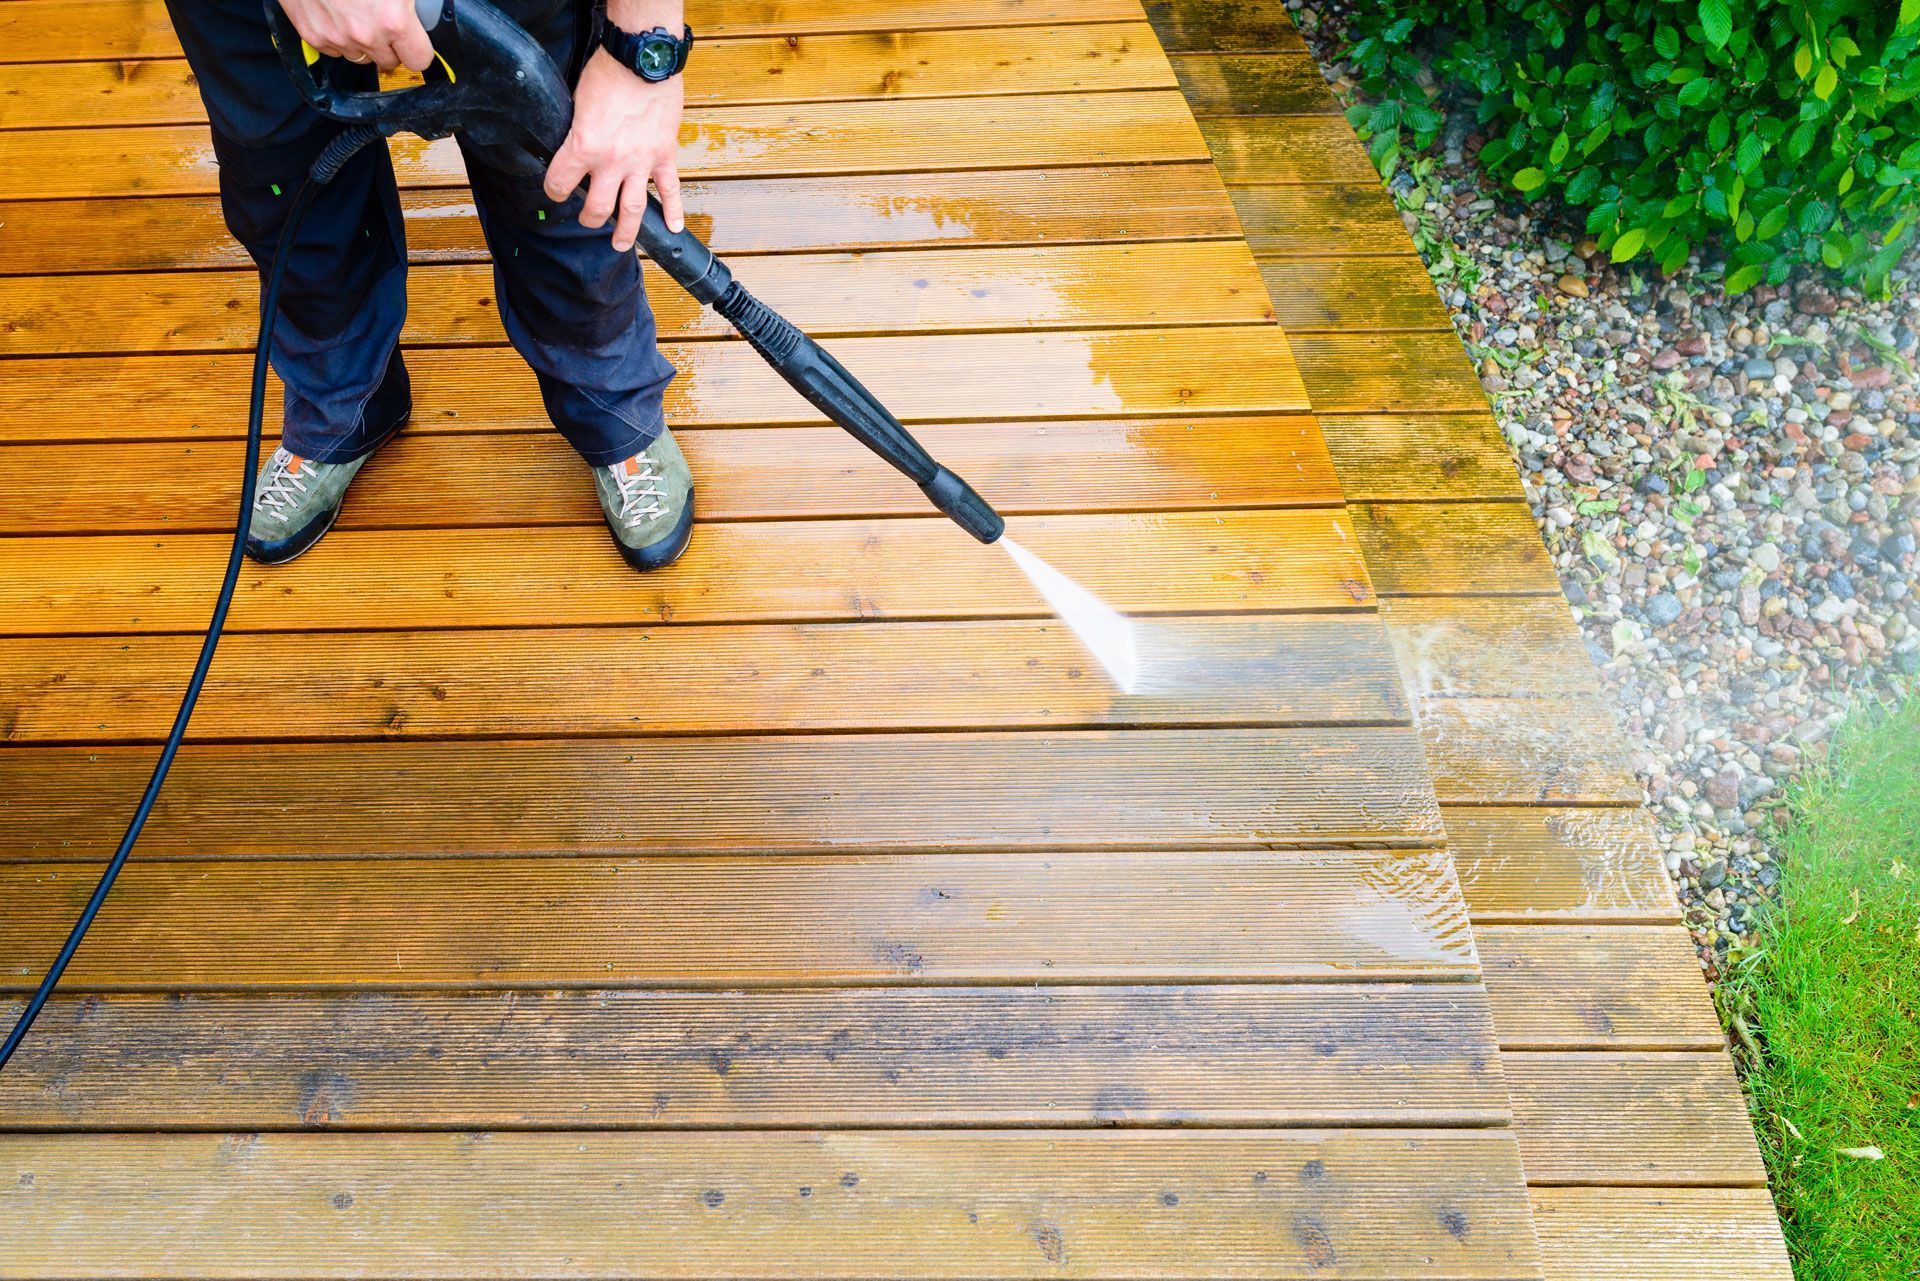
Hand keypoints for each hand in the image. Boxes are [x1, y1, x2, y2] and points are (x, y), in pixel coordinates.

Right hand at [281, 0, 432, 71]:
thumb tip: (420, 5)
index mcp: (394, 20)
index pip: (419, 59)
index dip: (418, 49)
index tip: (414, 41)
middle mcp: (366, 35)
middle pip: (389, 61)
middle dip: (390, 46)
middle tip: (383, 21)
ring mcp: (337, 37)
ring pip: (360, 56)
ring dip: (363, 42)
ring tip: (357, 13)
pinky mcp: (312, 35)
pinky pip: (333, 49)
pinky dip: (337, 36)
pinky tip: (337, 14)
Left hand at [543, 49, 685, 251]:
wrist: (642, 60)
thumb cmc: (606, 74)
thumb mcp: (576, 104)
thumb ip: (575, 132)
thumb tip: (573, 146)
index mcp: (583, 147)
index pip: (559, 184)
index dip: (553, 190)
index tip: (555, 191)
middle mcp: (611, 162)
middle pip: (598, 209)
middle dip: (589, 218)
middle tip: (588, 219)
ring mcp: (641, 163)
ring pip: (632, 210)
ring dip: (625, 232)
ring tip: (620, 244)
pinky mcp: (663, 156)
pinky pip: (670, 191)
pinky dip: (674, 211)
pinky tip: (674, 229)